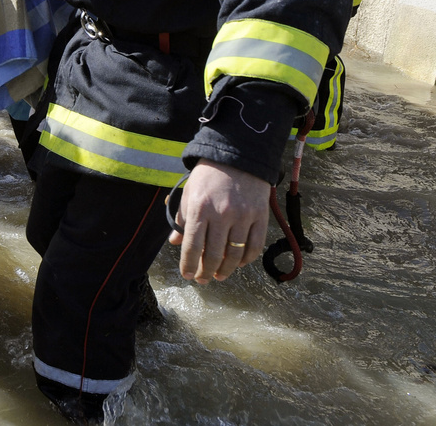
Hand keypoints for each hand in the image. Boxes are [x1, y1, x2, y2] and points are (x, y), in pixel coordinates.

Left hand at [168, 160, 270, 283]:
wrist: (238, 155)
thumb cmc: (208, 174)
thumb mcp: (190, 192)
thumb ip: (182, 218)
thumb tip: (175, 242)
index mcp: (200, 207)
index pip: (192, 245)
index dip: (189, 264)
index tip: (187, 275)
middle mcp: (221, 214)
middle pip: (213, 254)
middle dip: (206, 271)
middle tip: (203, 279)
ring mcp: (243, 216)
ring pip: (234, 254)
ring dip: (226, 269)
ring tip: (219, 275)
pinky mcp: (260, 216)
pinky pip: (255, 246)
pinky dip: (247, 259)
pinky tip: (239, 263)